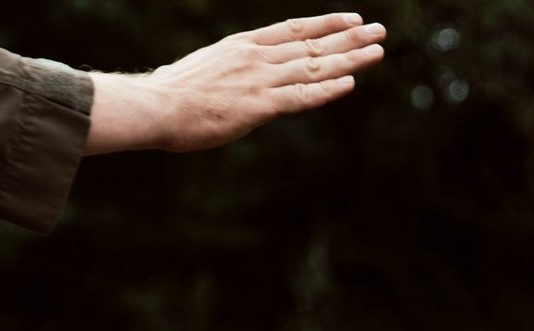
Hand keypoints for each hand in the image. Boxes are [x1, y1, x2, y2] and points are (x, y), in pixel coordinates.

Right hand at [84, 14, 385, 154]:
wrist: (155, 106)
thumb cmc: (168, 94)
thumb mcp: (200, 70)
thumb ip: (222, 73)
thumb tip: (223, 80)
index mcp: (243, 46)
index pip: (293, 30)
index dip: (325, 25)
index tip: (351, 20)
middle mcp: (257, 57)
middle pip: (313, 45)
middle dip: (349, 38)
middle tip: (378, 31)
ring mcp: (260, 80)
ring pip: (314, 67)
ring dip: (350, 59)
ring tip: (377, 51)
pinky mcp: (259, 106)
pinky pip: (302, 97)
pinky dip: (328, 90)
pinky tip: (350, 83)